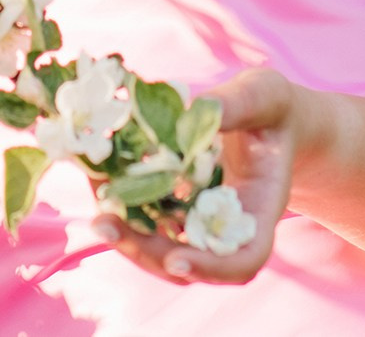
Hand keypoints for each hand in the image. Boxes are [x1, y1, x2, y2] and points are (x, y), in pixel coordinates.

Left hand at [94, 67, 301, 287]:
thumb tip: (202, 107)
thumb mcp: (265, 97)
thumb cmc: (270, 110)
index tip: (176, 260)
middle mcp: (226, 228)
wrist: (264, 121)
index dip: (210, 267)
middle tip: (103, 224)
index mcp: (259, 211)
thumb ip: (239, 104)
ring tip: (94, 203)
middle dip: (143, 249)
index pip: (243, 259)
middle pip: (187, 262)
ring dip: (124, 231)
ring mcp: (197, 220)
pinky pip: (146, 213)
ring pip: (159, 245)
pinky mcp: (174, 203)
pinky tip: (96, 175)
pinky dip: (121, 201)